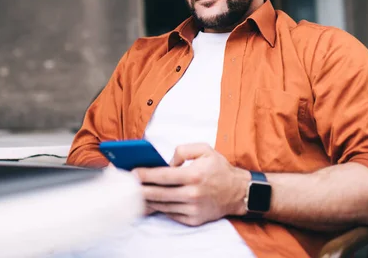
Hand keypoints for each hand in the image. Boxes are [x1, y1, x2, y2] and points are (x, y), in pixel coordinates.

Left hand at [132, 143, 250, 225]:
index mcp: (194, 175)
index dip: (145, 175)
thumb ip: (182, 150)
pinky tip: (150, 201)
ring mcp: (193, 209)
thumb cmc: (219, 169)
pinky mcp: (193, 219)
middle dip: (140, 188)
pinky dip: (159, 207)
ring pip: (162, 205)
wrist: (238, 192)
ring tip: (135, 192)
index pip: (162, 176)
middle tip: (128, 184)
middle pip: (158, 193)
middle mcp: (192, 194)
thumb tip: (166, 161)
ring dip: (147, 199)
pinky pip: (171, 214)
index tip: (133, 173)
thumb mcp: (205, 149)